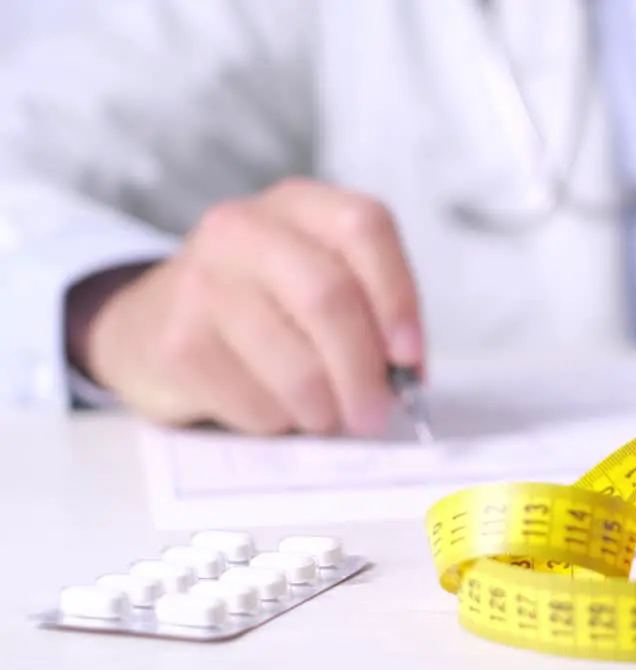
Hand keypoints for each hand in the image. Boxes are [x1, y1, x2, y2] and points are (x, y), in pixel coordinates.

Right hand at [76, 178, 424, 435]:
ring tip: (327, 417)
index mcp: (299, 205)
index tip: (409, 356)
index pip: (363, 226)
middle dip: (364, 371)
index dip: (397, 295)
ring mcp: (203, 281)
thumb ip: (368, 310)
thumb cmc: (260, 306)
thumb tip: (408, 374)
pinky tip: (275, 411)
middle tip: (375, 414)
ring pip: (297, 365)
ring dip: (325, 409)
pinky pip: (256, 402)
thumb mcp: (316, 278)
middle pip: (329, 297)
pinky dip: (280, 422)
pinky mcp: (178, 342)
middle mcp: (245, 229)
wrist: (151, 322)